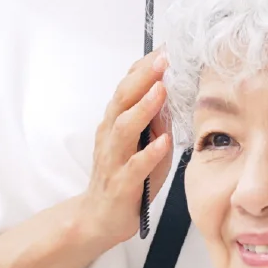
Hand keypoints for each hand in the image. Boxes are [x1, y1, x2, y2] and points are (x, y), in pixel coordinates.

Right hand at [80, 50, 173, 246]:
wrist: (98, 218)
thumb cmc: (125, 177)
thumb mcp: (141, 142)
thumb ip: (154, 119)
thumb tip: (170, 91)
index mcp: (115, 122)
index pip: (126, 87)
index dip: (143, 67)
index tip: (163, 49)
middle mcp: (111, 136)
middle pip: (122, 100)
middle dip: (142, 78)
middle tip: (162, 60)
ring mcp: (114, 159)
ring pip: (124, 128)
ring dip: (143, 108)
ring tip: (160, 91)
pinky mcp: (121, 184)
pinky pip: (134, 167)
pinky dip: (149, 153)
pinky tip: (162, 142)